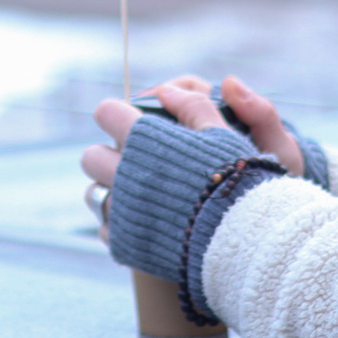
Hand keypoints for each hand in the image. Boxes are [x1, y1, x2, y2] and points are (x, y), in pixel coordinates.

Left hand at [78, 72, 306, 242]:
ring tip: (137, 192)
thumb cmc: (239, 180)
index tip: (128, 120)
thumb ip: (192, 106)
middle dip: (109, 153)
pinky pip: (107, 228)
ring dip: (110, 189)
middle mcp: (125, 175)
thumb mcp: (222, 134)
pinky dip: (121, 223)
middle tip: (134, 159)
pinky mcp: (125, 245)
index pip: (106, 112)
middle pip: (91, 156)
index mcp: (145, 141)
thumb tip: (165, 91)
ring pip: (94, 193)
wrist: (247, 240)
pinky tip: (146, 219)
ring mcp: (123, 213)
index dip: (118, 113)